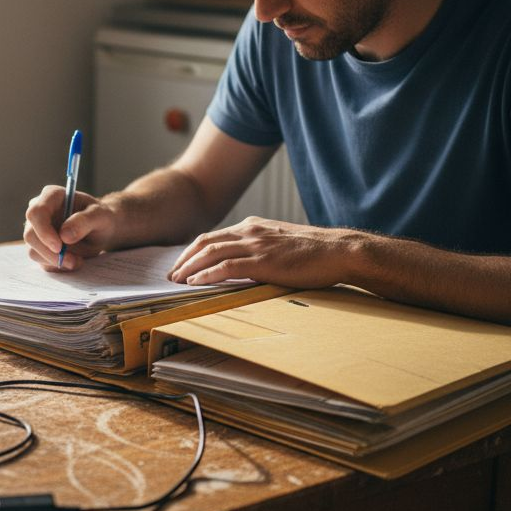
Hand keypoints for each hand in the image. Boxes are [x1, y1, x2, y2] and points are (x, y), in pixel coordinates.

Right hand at [23, 185, 118, 270]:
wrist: (102, 230)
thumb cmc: (101, 217)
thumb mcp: (100, 216)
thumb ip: (84, 221)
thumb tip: (64, 235)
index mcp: (51, 196)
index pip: (36, 213)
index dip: (44, 231)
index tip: (59, 247)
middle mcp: (39, 212)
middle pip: (30, 235)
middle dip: (50, 253)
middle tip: (73, 261)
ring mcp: (37, 230)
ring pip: (33, 251)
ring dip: (56, 261)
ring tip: (78, 260)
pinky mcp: (39, 246)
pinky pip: (41, 261)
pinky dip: (57, 266)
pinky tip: (73, 260)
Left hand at [168, 215, 361, 287]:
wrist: (338, 251)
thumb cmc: (314, 252)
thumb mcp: (280, 244)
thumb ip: (259, 249)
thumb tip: (242, 266)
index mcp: (253, 227)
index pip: (213, 237)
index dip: (193, 251)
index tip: (182, 265)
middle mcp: (250, 231)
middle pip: (205, 242)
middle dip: (184, 259)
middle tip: (172, 275)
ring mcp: (256, 245)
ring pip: (211, 253)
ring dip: (190, 267)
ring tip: (177, 280)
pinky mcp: (263, 261)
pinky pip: (226, 266)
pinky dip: (207, 274)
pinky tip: (195, 283)